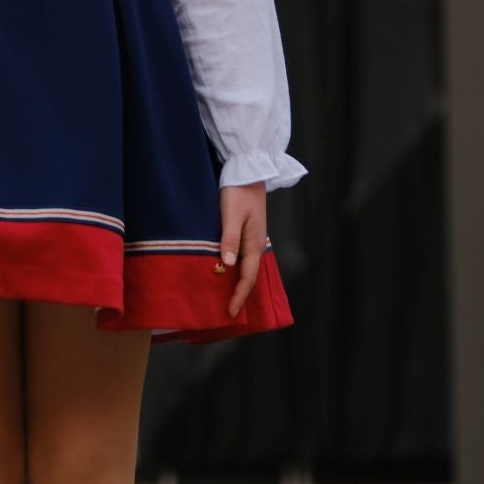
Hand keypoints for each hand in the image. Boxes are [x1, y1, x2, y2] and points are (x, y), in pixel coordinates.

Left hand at [218, 181, 267, 317]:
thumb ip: (229, 239)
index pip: (247, 277)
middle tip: (229, 312)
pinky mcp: (247, 232)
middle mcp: (256, 244)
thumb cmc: (238, 192)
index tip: (230, 312)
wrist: (247, 171)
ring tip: (227, 297)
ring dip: (238, 283)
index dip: (239, 296)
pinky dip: (236, 269)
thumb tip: (228, 264)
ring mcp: (252, 238)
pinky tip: (227, 272)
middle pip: (249, 276)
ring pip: (246, 267)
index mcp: (254, 244)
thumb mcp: (231, 215)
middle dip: (240, 294)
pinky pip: (243, 257)